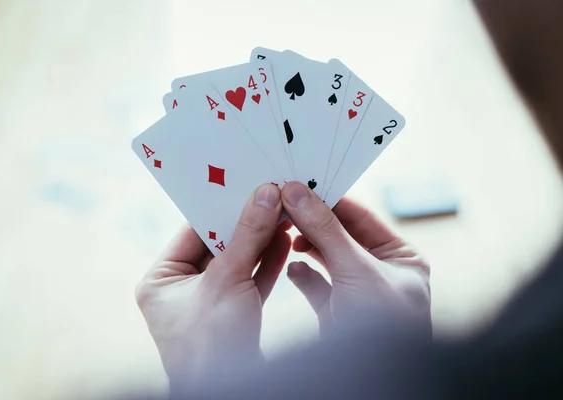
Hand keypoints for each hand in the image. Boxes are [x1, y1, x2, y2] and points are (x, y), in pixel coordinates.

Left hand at [135, 184, 290, 388]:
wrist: (233, 398)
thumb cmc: (211, 346)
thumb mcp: (227, 281)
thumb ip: (247, 236)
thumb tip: (265, 195)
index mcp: (160, 281)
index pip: (192, 230)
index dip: (220, 206)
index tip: (245, 183)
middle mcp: (179, 290)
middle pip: (217, 244)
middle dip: (245, 223)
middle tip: (268, 195)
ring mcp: (205, 303)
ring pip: (236, 262)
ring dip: (260, 241)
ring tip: (282, 214)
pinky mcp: (229, 314)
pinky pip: (248, 281)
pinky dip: (266, 264)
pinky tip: (284, 243)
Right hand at [282, 182, 430, 337]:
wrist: (371, 386)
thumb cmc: (384, 330)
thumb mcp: (357, 271)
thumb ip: (326, 230)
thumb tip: (299, 193)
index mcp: (402, 259)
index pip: (362, 217)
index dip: (331, 199)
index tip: (301, 184)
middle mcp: (382, 273)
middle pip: (341, 236)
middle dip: (313, 222)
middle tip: (284, 203)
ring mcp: (359, 294)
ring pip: (326, 259)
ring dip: (305, 247)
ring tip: (282, 232)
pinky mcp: (338, 313)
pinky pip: (317, 286)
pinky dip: (302, 276)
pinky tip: (290, 268)